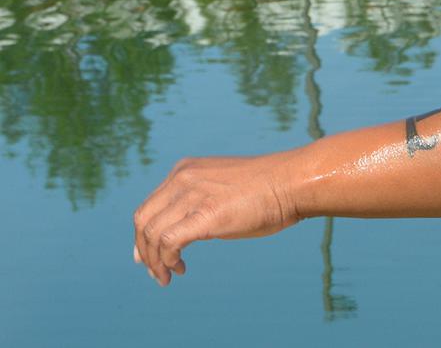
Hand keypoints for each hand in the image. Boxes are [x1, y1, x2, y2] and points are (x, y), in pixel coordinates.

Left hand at [132, 152, 301, 285]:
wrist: (292, 183)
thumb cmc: (267, 190)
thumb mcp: (222, 189)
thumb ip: (199, 203)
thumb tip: (182, 235)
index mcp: (185, 170)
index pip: (150, 206)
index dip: (145, 236)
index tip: (153, 257)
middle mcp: (183, 178)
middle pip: (142, 220)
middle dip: (144, 250)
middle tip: (156, 272)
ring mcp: (193, 194)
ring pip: (151, 233)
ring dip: (154, 261)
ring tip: (168, 276)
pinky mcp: (205, 214)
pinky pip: (168, 241)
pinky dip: (166, 260)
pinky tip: (179, 269)